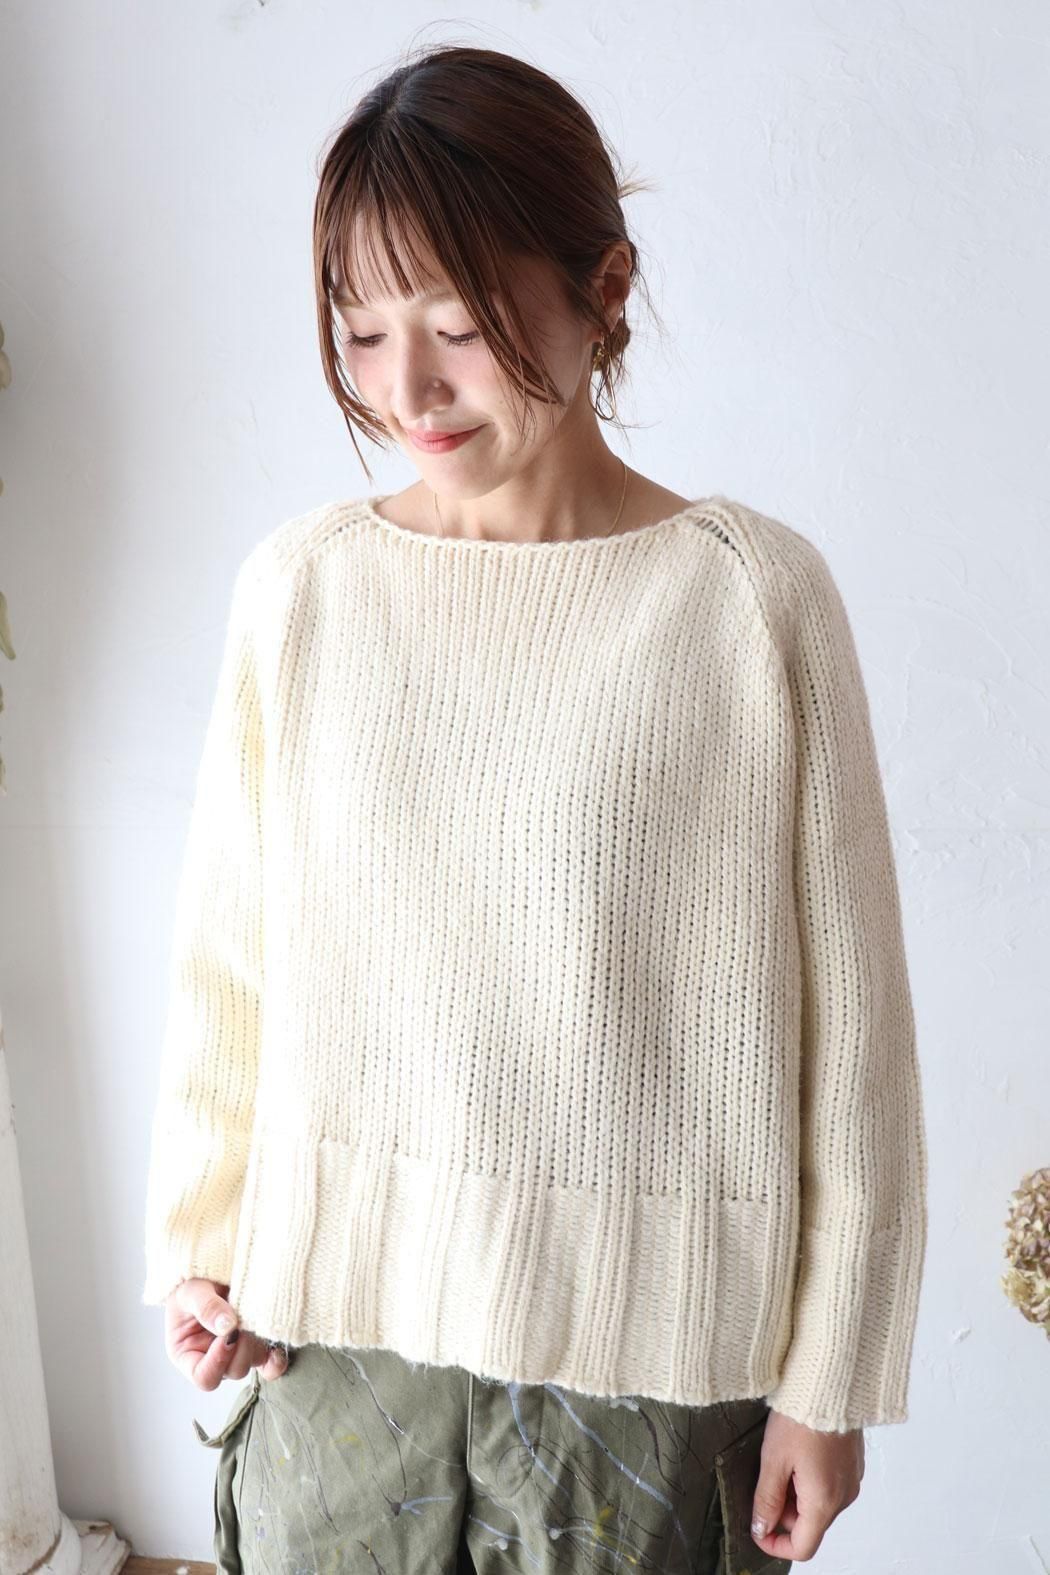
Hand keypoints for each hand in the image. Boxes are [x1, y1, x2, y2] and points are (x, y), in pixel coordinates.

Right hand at [164, 1277, 289, 1390]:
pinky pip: (271, 1364)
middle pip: (233, 1371)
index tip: (226, 1335)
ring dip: (256, 1343)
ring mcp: (237, 1352)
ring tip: (251, 1317)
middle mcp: (214, 1358)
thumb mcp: (191, 1291)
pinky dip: (276, 1359)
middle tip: (242, 1320)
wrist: (212, 1266)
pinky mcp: (257, 1345)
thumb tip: (227, 1326)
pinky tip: (277, 1346)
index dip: (218, 1362)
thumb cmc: (192, 1282)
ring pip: (252, 1363)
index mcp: (188, 1354)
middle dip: (241, 1347)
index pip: (204, 1377)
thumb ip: (206, 1307)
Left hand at [749, 1408, 864, 1561]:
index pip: (803, 1547)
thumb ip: (766, 1499)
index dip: (776, 1544)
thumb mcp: (773, 1459)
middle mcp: (844, 1497)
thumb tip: (761, 1528)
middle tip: (767, 1477)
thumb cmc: (801, 1417)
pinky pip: (830, 1486)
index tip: (758, 1530)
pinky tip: (799, 1452)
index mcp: (824, 1502)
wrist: (830, 1383)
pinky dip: (811, 1479)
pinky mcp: (852, 1465)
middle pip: (810, 1524)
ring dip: (797, 1493)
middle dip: (784, 1511)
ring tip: (783, 1458)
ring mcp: (851, 1480)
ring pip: (819, 1504)